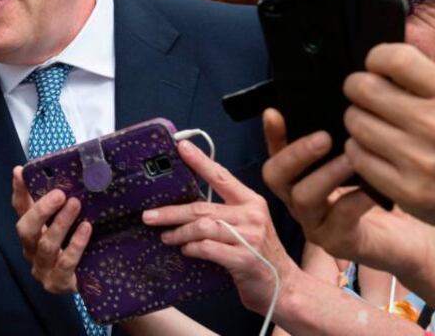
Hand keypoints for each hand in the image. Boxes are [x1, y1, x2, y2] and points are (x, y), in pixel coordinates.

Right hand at [11, 166, 90, 293]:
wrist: (91, 283)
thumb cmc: (76, 246)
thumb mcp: (69, 222)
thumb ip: (64, 203)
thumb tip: (66, 172)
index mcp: (31, 232)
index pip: (20, 209)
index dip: (19, 191)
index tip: (20, 172)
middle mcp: (31, 250)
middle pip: (26, 230)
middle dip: (41, 210)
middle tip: (60, 194)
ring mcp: (42, 269)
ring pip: (46, 245)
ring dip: (61, 224)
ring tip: (76, 204)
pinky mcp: (58, 283)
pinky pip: (66, 263)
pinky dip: (76, 245)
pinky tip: (86, 229)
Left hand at [143, 140, 297, 314]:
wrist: (284, 287)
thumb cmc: (258, 254)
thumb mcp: (246, 225)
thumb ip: (223, 212)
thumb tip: (185, 206)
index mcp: (251, 201)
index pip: (221, 176)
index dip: (200, 161)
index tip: (181, 146)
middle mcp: (252, 215)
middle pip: (202, 207)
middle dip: (172, 211)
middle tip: (149, 215)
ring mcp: (250, 238)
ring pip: (203, 227)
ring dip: (179, 232)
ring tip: (166, 237)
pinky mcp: (244, 260)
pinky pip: (208, 249)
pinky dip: (192, 249)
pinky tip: (186, 250)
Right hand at [261, 108, 434, 277]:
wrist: (410, 240)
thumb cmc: (384, 193)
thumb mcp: (363, 160)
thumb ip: (348, 137)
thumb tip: (347, 102)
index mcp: (300, 179)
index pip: (275, 152)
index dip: (271, 134)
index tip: (274, 112)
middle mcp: (300, 201)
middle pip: (274, 177)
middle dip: (295, 154)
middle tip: (323, 137)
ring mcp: (316, 224)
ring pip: (303, 198)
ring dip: (326, 174)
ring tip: (352, 159)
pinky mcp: (338, 243)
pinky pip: (339, 218)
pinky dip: (356, 199)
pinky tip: (375, 188)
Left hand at [343, 43, 434, 238]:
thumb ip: (422, 83)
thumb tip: (376, 63)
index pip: (397, 59)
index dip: (375, 59)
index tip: (376, 69)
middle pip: (364, 89)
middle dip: (357, 90)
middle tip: (364, 99)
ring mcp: (418, 160)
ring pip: (355, 122)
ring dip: (356, 121)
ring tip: (371, 127)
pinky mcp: (403, 189)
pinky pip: (356, 155)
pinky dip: (357, 150)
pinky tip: (372, 152)